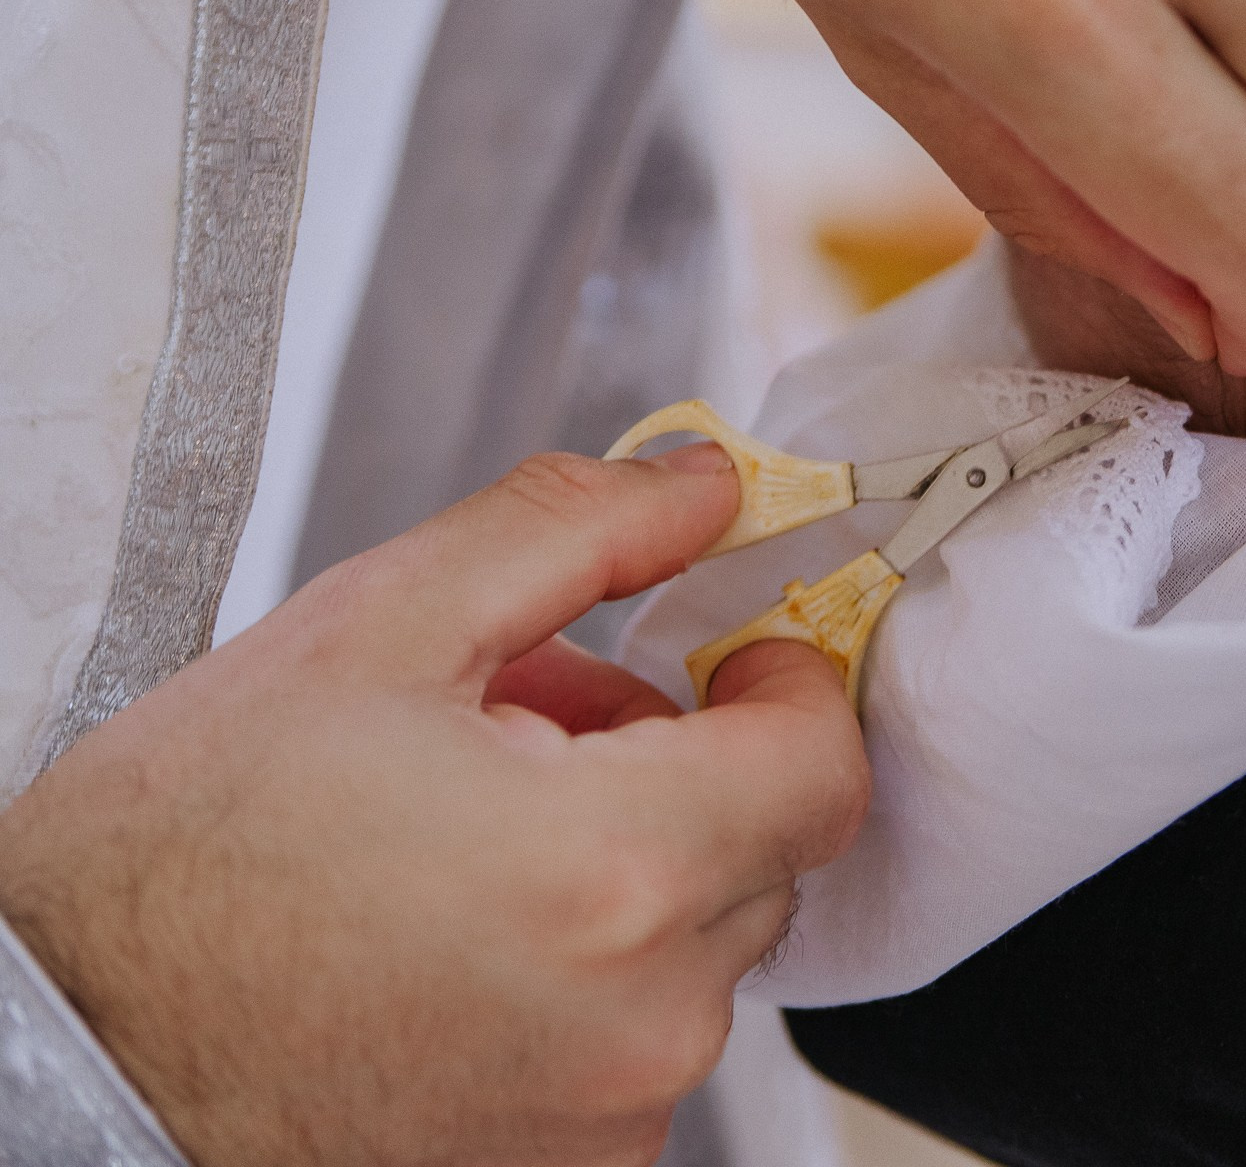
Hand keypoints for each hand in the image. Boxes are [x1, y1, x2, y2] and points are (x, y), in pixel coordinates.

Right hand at [0, 448, 866, 1166]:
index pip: (825, 767)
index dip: (785, 689)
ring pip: (697, 945)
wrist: (59, 1055)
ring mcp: (605, 1119)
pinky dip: (586, 974)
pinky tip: (458, 938)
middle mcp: (638, 1019)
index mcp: (615, 872)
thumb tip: (704, 485)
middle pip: (760, 851)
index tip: (726, 661)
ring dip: (626, 868)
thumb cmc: (182, 859)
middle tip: (530, 728)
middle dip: (676, 765)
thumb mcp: (377, 626)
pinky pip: (637, 1040)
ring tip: (464, 834)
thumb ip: (576, 531)